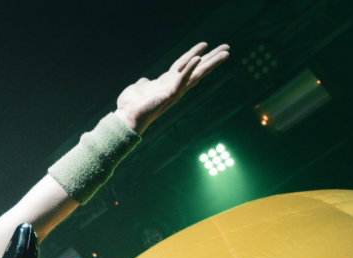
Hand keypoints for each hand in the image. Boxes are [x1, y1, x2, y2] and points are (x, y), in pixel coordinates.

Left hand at [115, 42, 229, 134]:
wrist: (126, 117)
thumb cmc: (131, 106)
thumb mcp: (138, 89)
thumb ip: (144, 84)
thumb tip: (144, 81)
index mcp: (167, 82)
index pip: (184, 64)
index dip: (194, 53)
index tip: (206, 44)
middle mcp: (174, 85)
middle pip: (197, 68)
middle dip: (212, 58)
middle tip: (227, 48)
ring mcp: (174, 90)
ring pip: (196, 74)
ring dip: (211, 63)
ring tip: (224, 53)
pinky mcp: (169, 95)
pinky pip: (182, 80)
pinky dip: (190, 69)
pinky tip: (198, 58)